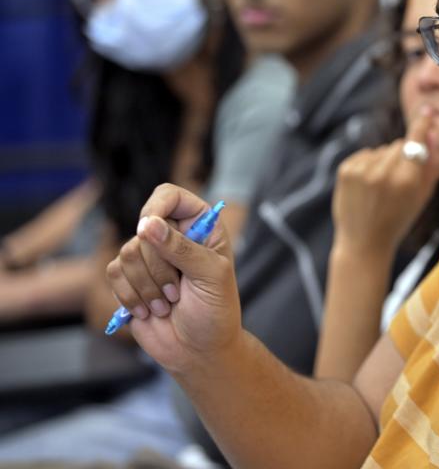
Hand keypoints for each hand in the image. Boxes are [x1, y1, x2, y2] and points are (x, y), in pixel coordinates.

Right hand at [105, 184, 240, 373]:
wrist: (200, 351)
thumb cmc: (216, 312)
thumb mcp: (211, 277)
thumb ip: (182, 249)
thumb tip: (149, 225)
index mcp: (201, 227)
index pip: (169, 196)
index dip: (157, 207)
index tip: (150, 230)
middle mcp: (173, 237)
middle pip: (145, 229)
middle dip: (158, 266)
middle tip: (178, 290)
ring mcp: (149, 258)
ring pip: (127, 252)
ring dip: (146, 285)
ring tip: (168, 304)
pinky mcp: (129, 280)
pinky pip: (114, 273)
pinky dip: (131, 296)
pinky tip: (151, 311)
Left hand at [332, 107, 438, 258]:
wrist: (363, 242)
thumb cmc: (399, 220)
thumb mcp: (423, 196)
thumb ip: (433, 165)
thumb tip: (432, 134)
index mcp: (406, 181)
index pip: (416, 142)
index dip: (421, 126)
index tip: (426, 112)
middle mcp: (383, 173)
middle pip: (400, 145)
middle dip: (403, 156)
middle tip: (400, 180)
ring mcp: (361, 171)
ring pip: (383, 150)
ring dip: (385, 162)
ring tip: (381, 187)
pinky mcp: (345, 170)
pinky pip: (366, 155)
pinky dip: (369, 165)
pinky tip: (368, 186)